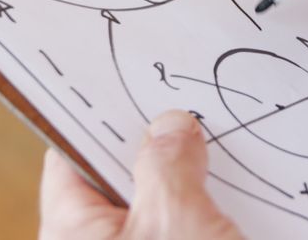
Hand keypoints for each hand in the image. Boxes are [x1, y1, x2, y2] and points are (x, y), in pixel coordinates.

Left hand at [38, 110, 242, 239]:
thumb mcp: (175, 222)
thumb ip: (168, 166)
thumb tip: (173, 126)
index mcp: (72, 234)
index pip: (71, 156)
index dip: (98, 117)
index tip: (125, 82)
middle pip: (119, 177)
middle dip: (154, 144)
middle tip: (184, 105)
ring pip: (156, 206)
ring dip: (187, 178)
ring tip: (217, 136)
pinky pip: (183, 229)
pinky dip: (204, 210)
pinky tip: (237, 185)